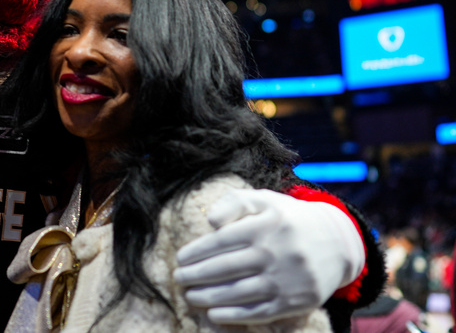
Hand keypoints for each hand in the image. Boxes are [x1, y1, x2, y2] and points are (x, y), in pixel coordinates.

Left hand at [173, 188, 364, 323]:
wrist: (338, 242)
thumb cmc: (289, 219)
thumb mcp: (265, 200)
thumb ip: (234, 203)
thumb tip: (210, 222)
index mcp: (265, 225)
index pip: (221, 241)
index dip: (196, 252)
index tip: (180, 258)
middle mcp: (276, 252)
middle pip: (226, 268)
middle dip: (196, 275)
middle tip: (178, 278)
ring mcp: (287, 279)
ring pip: (239, 292)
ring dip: (208, 296)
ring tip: (190, 296)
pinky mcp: (296, 301)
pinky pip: (259, 312)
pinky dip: (233, 315)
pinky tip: (213, 314)